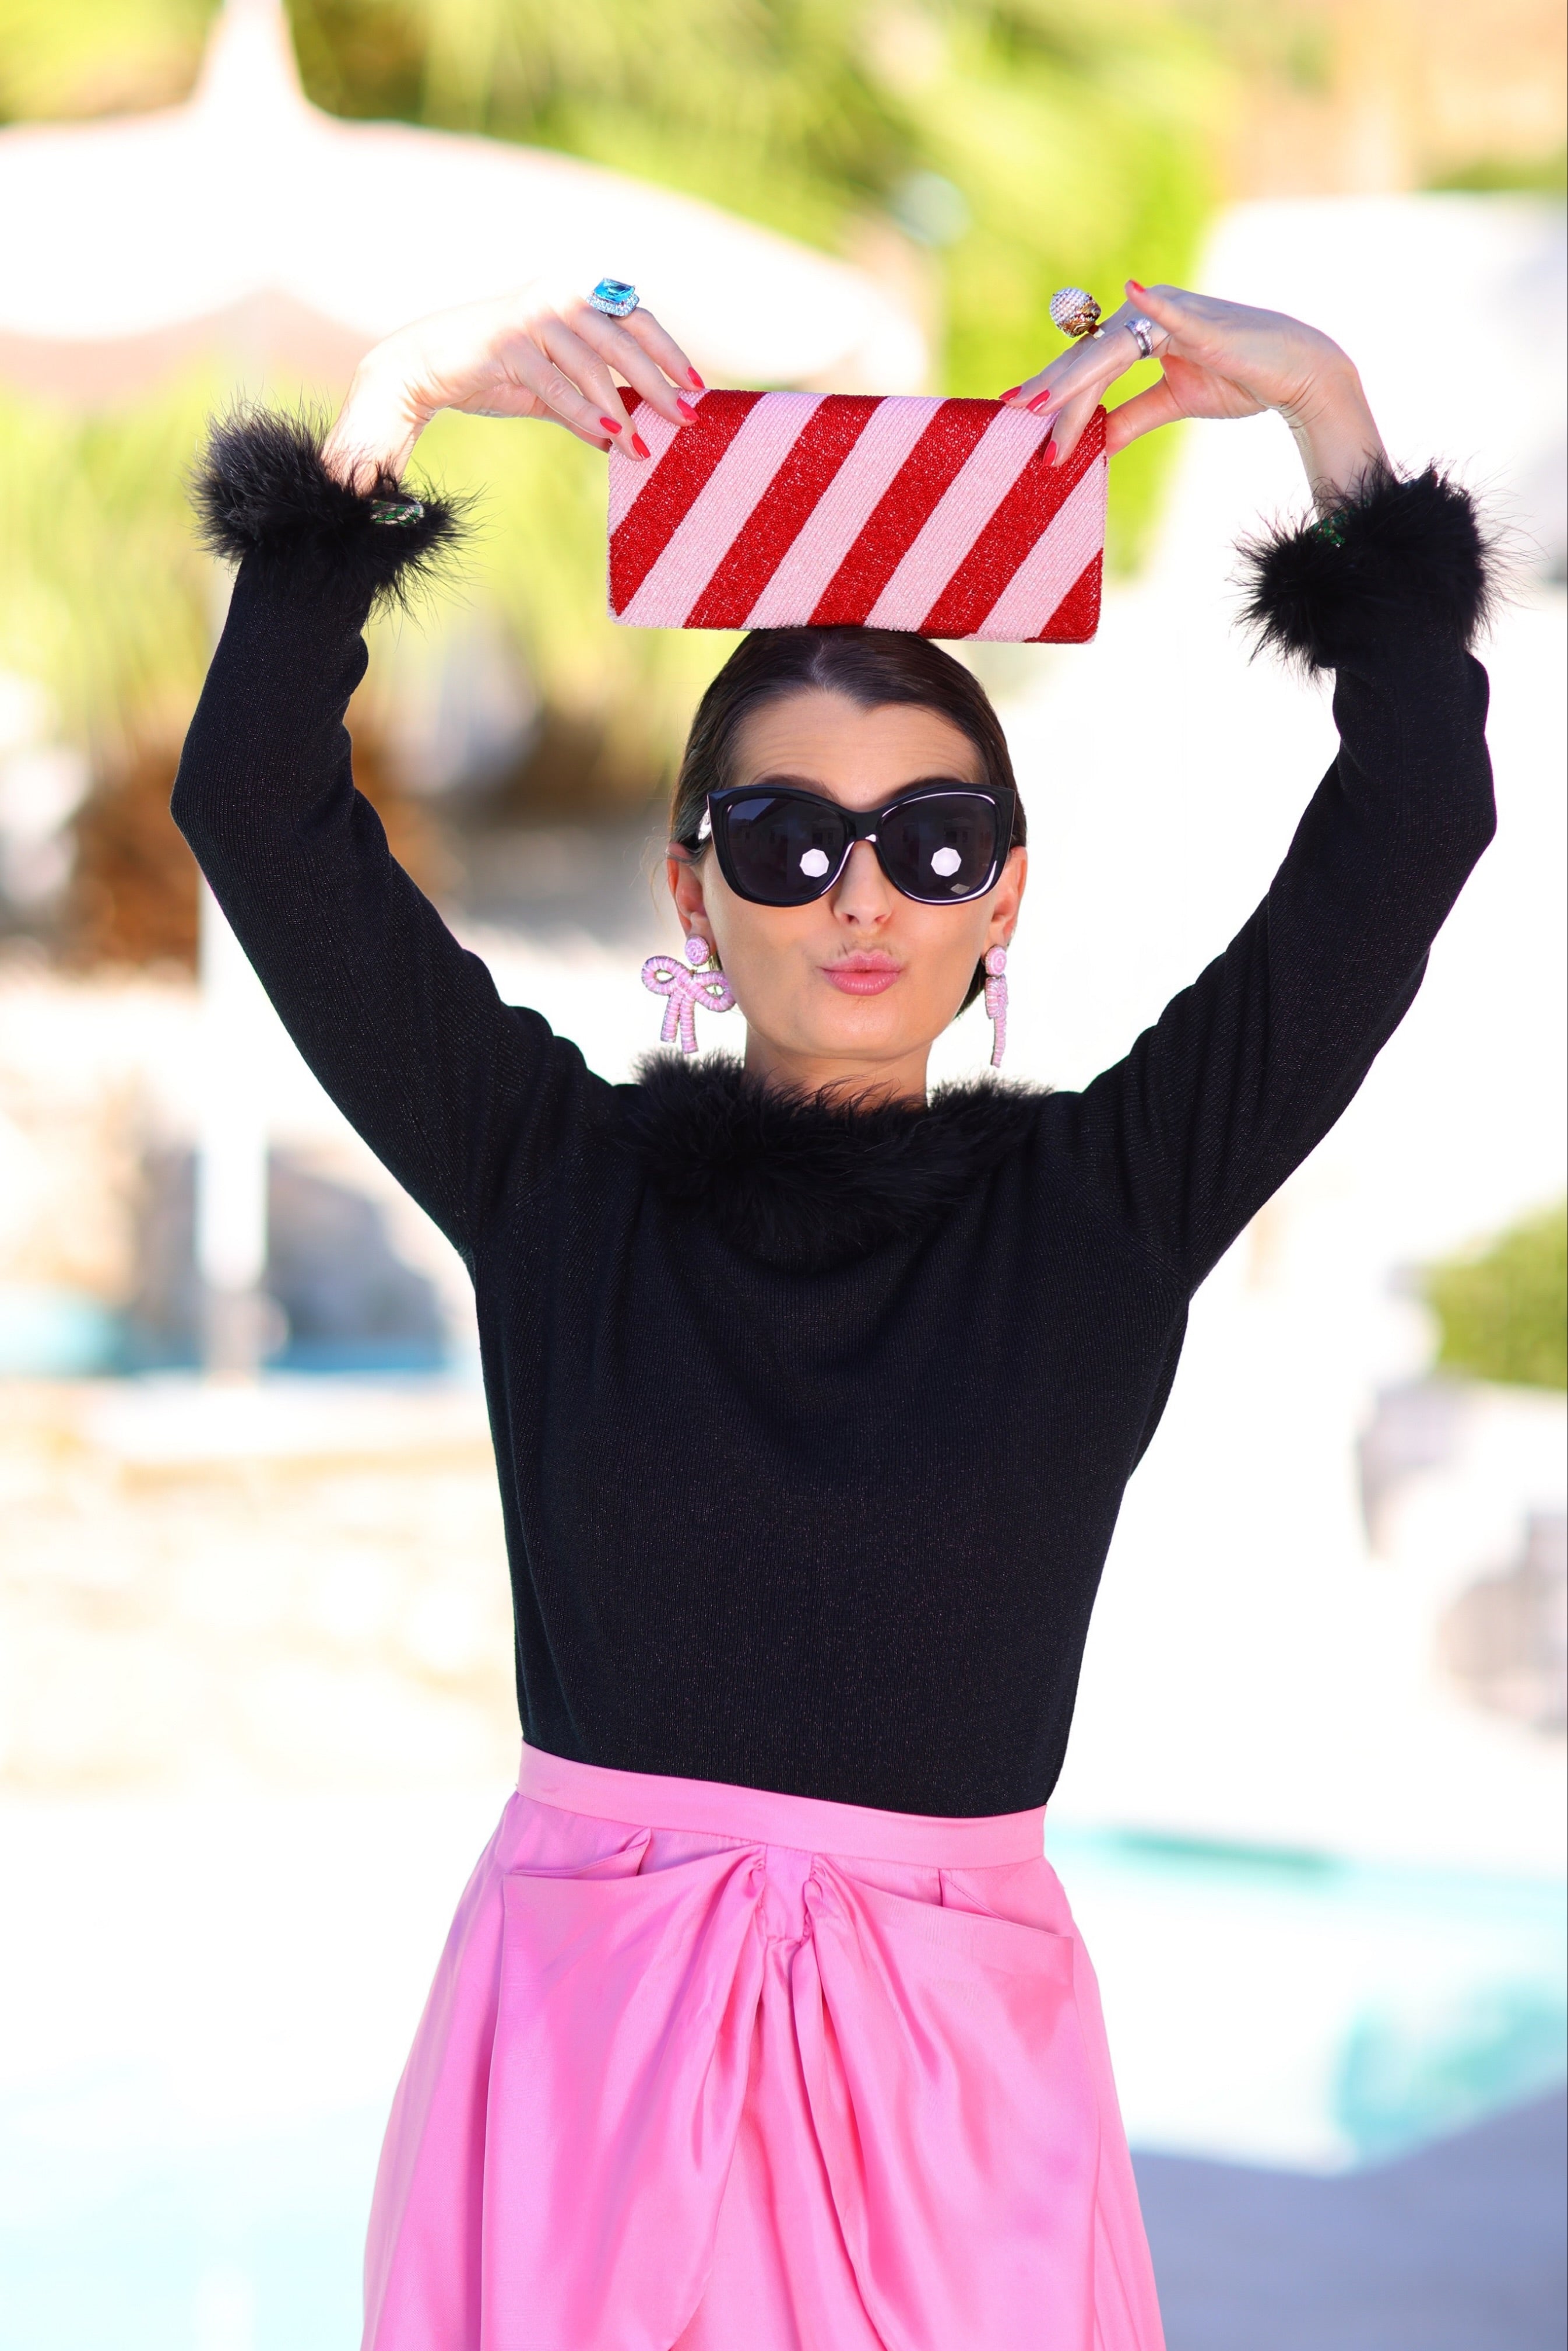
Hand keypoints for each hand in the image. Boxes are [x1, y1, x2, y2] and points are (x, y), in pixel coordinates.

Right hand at [322, 282, 702, 489]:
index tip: (697, 386)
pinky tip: (609, 434)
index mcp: (575, 296)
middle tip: (687, 419)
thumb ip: (590, 404)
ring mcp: (532, 315)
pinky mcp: (507, 342)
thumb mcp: (552, 389)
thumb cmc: (495, 371)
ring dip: (623, 406)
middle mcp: (558, 295)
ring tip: (643, 445)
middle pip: (623, 340)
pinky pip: (555, 382)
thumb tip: (627, 438)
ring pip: (592, 363)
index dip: (669, 351)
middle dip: (658, 382)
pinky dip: (583, 410)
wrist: (426, 366)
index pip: (636, 319)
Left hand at [1002, 282, 1387, 503]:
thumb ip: (1132, 419)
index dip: (1055, 396)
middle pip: (1088, 359)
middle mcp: (1148, 315)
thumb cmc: (1239, 380)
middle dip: (1049, 391)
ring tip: (1038, 408)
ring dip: (1072, 382)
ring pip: (1109, 351)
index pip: (1088, 369)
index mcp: (1141, 335)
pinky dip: (1147, 304)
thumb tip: (1095, 443)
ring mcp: (1170, 313)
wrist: (1294, 374)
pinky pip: (1166, 313)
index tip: (1021, 423)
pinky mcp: (1197, 319)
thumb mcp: (1175, 403)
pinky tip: (1129, 292)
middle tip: (1009, 414)